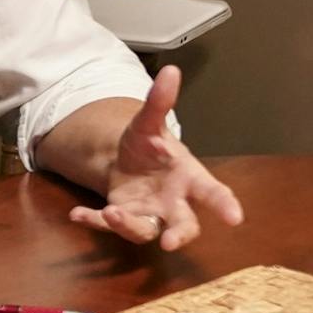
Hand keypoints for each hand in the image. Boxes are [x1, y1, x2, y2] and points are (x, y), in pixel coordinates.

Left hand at [68, 66, 243, 251]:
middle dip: (180, 234)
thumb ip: (159, 102)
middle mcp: (173, 202)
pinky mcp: (122, 216)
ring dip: (129, 226)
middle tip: (172, 242)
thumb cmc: (150, 146)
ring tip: (111, 214)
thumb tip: (170, 70)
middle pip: (184, 224)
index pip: (213, 193)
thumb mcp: (149, 122)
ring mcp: (148, 213)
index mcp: (189, 177)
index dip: (225, 205)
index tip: (235, 218)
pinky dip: (93, 221)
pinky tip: (76, 213)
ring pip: (145, 230)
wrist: (127, 160)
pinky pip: (108, 225)